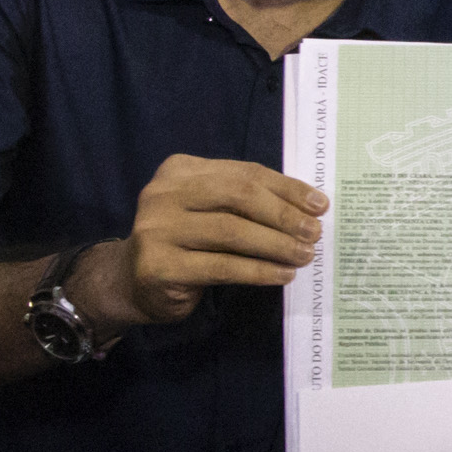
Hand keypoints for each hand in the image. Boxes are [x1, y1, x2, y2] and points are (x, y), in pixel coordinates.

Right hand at [71, 154, 326, 329]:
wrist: (131, 281)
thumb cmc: (186, 241)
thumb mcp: (213, 211)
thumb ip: (248, 201)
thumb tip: (310, 206)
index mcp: (180, 170)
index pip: (245, 173)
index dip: (287, 188)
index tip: (320, 205)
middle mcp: (163, 193)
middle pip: (238, 196)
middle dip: (283, 214)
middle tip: (315, 232)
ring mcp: (157, 229)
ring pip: (232, 231)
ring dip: (276, 244)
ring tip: (304, 256)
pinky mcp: (159, 265)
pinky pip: (222, 266)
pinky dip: (258, 271)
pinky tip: (282, 275)